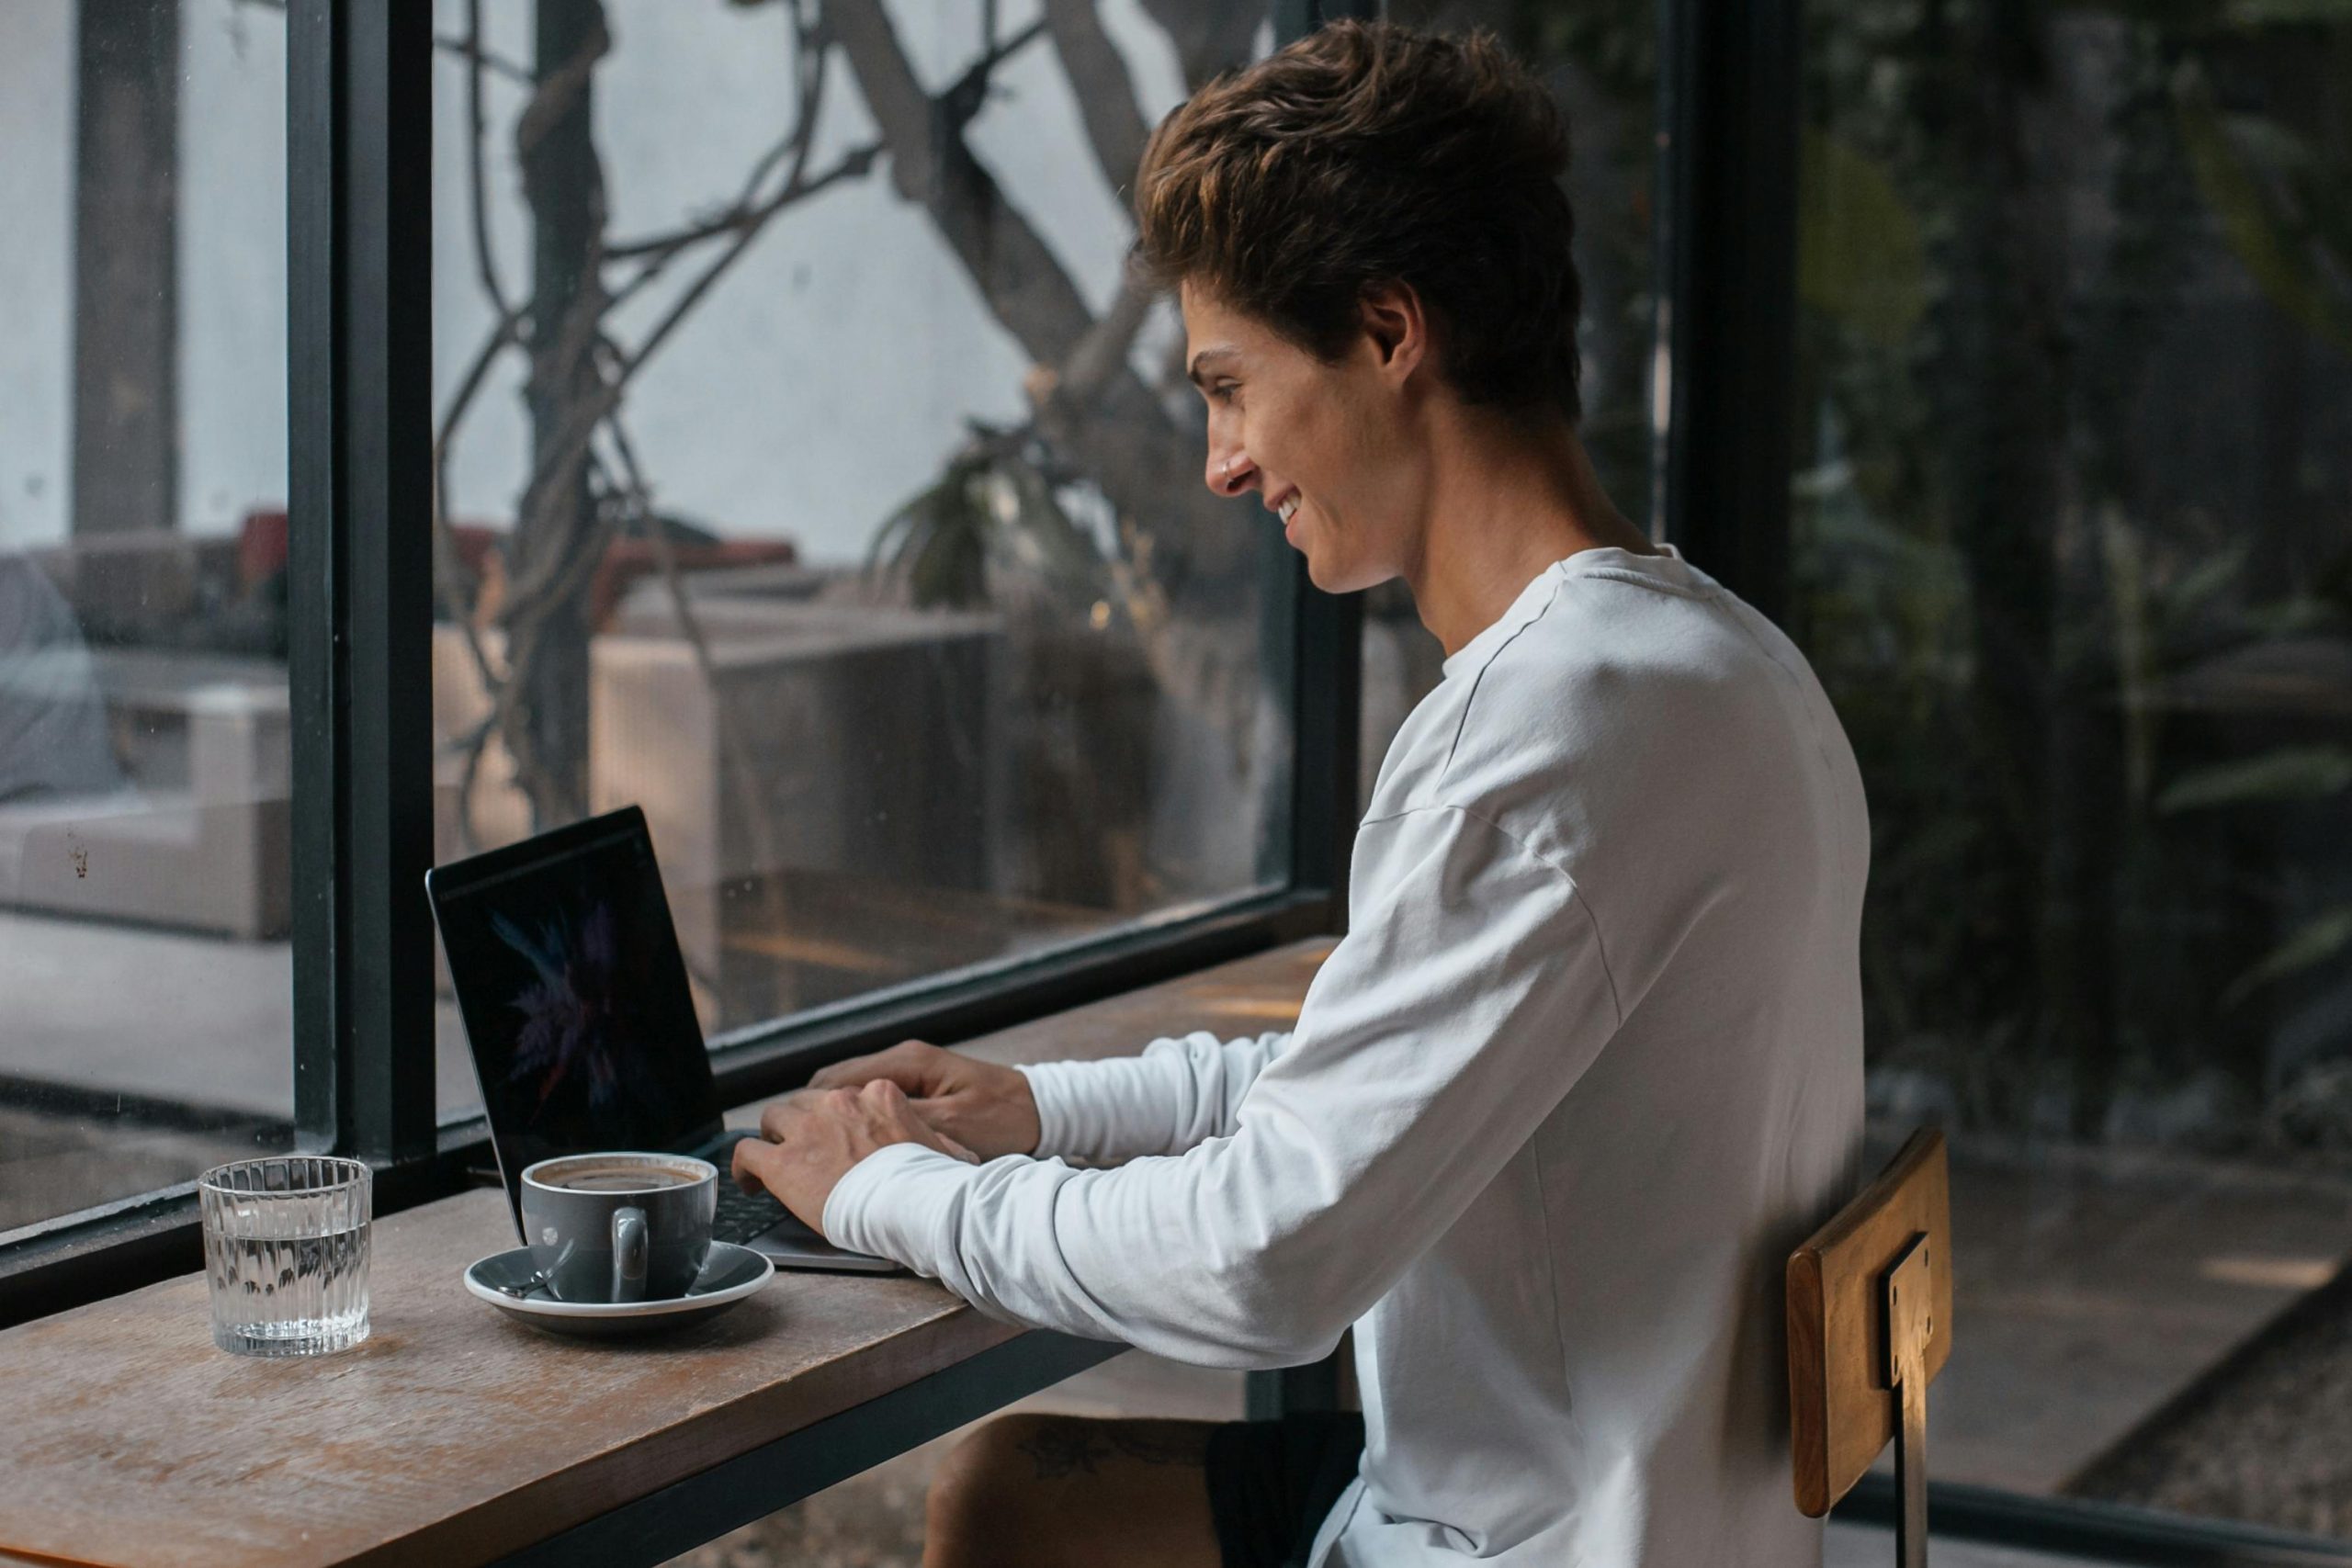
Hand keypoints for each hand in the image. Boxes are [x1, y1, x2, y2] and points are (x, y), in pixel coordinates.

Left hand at [732, 1079, 978, 1235]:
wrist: (912, 1204)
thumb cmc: (933, 1183)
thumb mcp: (947, 1151)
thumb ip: (941, 1146)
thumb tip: (961, 1156)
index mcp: (879, 1095)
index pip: (844, 1096)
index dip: (833, 1118)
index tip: (833, 1138)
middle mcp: (839, 1103)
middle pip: (805, 1103)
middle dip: (801, 1125)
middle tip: (802, 1151)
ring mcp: (808, 1129)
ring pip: (772, 1119)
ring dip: (773, 1139)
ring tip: (772, 1165)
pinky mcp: (783, 1161)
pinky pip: (747, 1152)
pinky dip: (744, 1167)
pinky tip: (749, 1184)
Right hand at [808, 1039, 1042, 1160]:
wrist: (1042, 1112)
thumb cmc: (1001, 1119)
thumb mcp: (948, 1125)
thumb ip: (898, 1122)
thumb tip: (851, 1125)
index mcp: (907, 1063)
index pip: (836, 1077)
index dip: (807, 1107)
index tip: (787, 1134)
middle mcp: (904, 1061)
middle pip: (837, 1082)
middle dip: (813, 1112)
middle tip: (794, 1146)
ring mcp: (912, 1073)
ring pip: (853, 1092)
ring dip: (833, 1117)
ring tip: (816, 1150)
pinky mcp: (921, 1089)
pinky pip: (873, 1101)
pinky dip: (856, 1120)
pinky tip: (851, 1147)